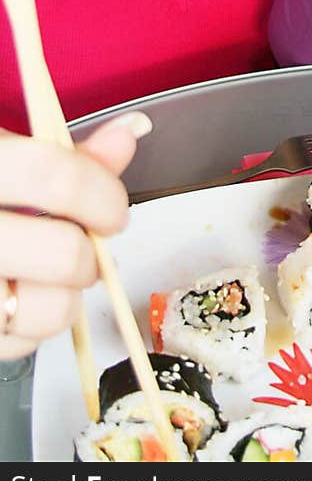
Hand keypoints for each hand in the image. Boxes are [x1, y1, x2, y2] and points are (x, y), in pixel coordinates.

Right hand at [0, 113, 148, 359]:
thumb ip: (60, 154)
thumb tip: (128, 135)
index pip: (53, 176)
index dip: (100, 194)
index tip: (112, 210)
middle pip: (60, 253)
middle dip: (89, 256)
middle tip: (84, 249)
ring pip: (44, 311)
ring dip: (65, 299)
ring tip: (51, 280)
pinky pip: (14, 346)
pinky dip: (30, 331)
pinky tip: (19, 302)